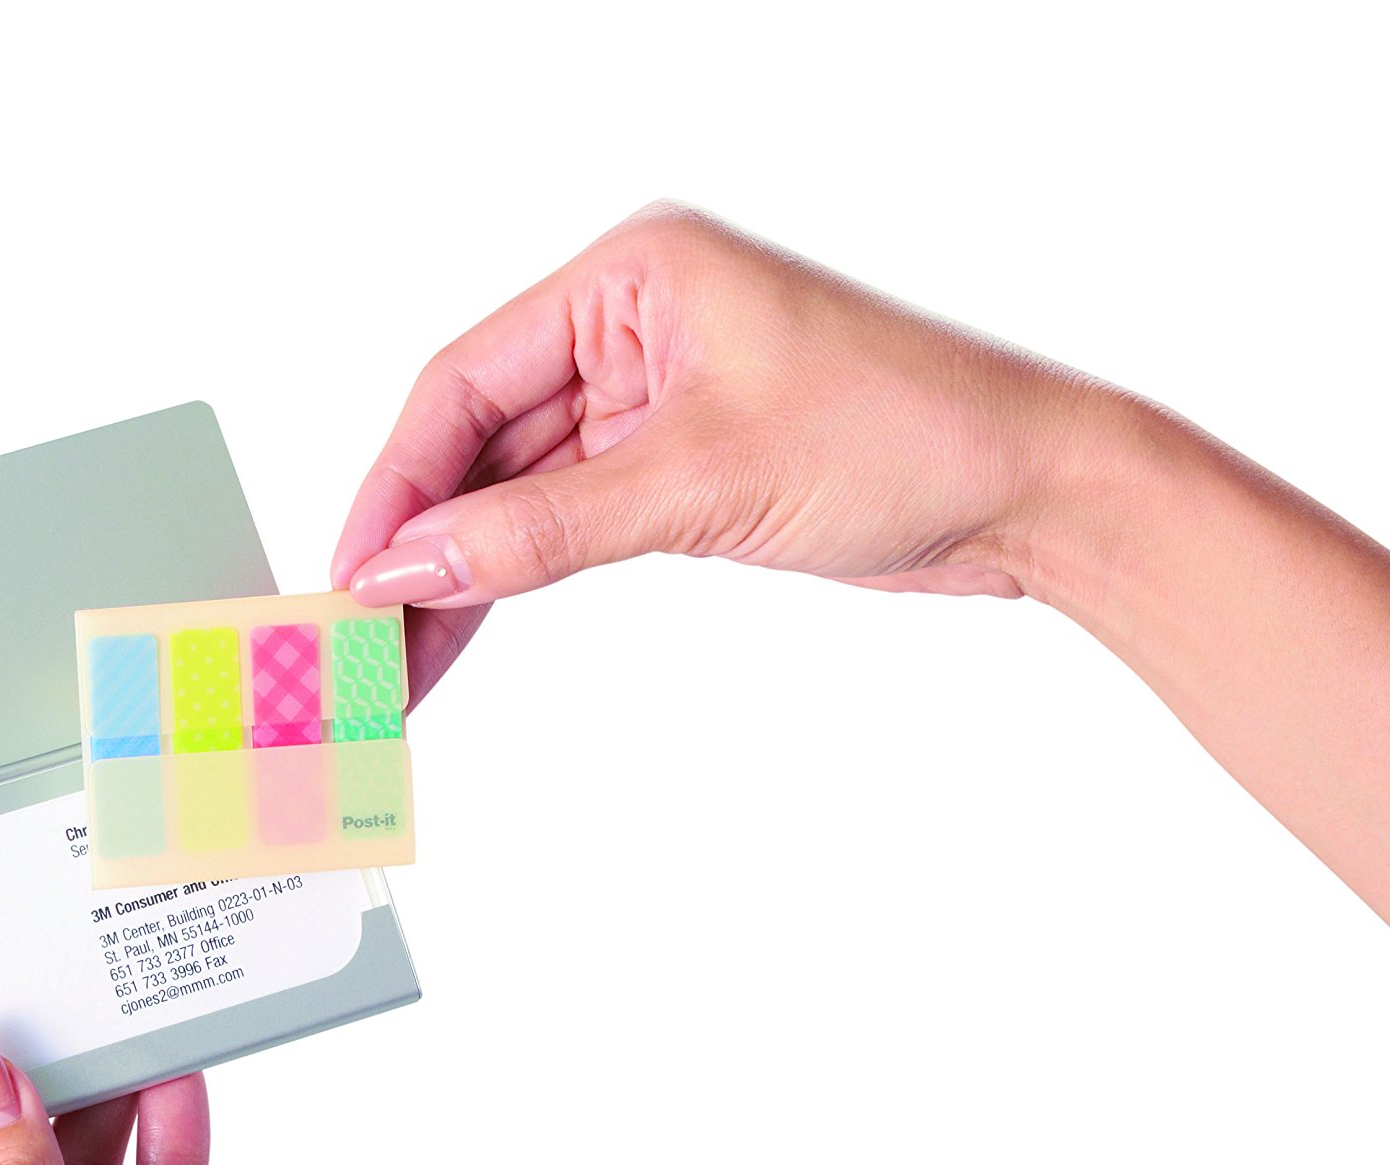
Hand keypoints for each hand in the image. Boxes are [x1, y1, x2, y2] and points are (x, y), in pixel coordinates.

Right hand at [337, 202, 1389, 1146]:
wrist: (1036, 495)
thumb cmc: (915, 434)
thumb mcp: (700, 482)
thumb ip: (542, 527)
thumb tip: (418, 564)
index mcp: (634, 276)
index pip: (466, 382)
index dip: (396, 485)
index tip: (352, 573)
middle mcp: (634, 327)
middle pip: (479, 443)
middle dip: (419, 544)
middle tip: (359, 635)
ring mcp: (655, 400)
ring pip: (515, 495)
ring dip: (461, 578)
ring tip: (401, 662)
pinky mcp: (680, 468)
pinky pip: (566, 526)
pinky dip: (518, 581)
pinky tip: (467, 631)